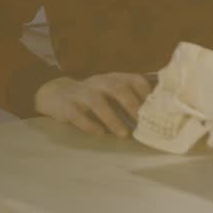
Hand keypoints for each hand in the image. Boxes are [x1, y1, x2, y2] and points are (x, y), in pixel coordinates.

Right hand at [33, 73, 151, 137]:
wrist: (55, 93)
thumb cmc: (92, 96)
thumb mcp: (110, 91)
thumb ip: (129, 99)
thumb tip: (156, 115)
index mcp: (113, 78)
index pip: (134, 79)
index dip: (146, 92)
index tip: (157, 108)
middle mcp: (98, 82)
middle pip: (117, 88)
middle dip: (132, 105)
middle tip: (143, 123)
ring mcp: (81, 93)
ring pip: (97, 102)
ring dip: (112, 118)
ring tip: (124, 134)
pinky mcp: (66, 106)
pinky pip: (77, 114)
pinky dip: (89, 124)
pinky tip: (99, 134)